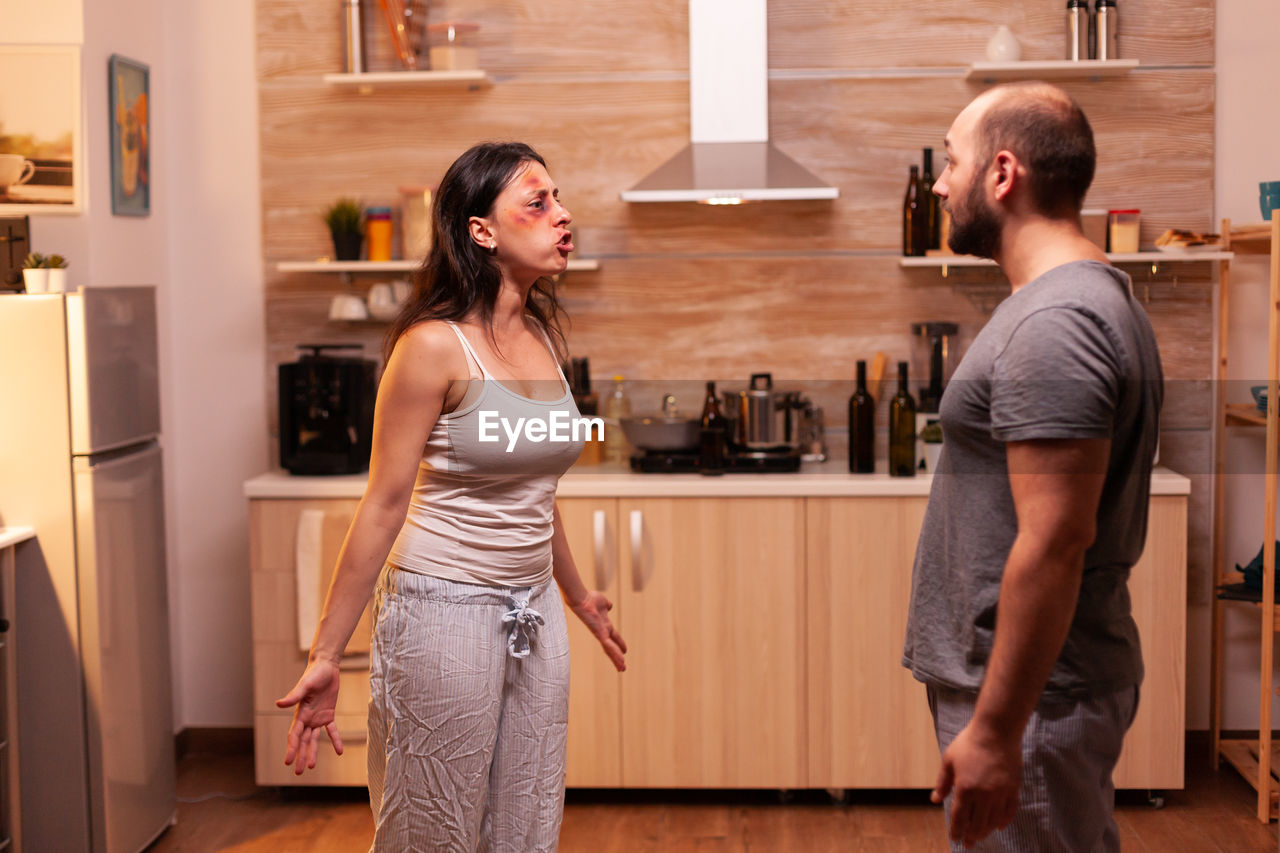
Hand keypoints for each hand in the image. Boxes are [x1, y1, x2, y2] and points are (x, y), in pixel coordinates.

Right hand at [275, 659, 343, 775]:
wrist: (326, 666)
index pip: (294, 735)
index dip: (291, 748)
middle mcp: (307, 718)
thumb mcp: (305, 685)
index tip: (288, 762)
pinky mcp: (329, 714)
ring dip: (312, 752)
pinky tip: (339, 751)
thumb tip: (278, 704)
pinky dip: (335, 740)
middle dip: (300, 756)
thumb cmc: (314, 674)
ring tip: (311, 766)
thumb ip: (293, 696)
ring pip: (314, 739)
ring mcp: (317, 717)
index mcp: (300, 714)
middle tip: (298, 772)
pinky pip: (332, 730)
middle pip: (303, 741)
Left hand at [568, 590, 626, 670]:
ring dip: (616, 659)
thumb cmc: (590, 599)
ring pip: (609, 650)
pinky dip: (614, 653)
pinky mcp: (599, 634)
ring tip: (622, 668)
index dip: (619, 644)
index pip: (613, 638)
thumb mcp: (603, 602)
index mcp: (604, 625)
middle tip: (622, 668)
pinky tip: (620, 659)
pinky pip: (608, 645)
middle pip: (611, 647)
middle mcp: (602, 631)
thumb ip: (607, 606)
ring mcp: (600, 633)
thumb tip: (610, 606)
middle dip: (616, 657)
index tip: (625, 652)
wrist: (582, 599)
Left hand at [931, 720, 1021, 847]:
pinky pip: (1009, 811)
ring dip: (986, 831)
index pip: (960, 818)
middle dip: (971, 836)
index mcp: (965, 788)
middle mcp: (983, 795)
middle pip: (977, 824)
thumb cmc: (969, 743)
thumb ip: (943, 782)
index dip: (957, 831)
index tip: (955, 839)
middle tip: (968, 843)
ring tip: (980, 836)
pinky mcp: (1013, 789)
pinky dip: (1004, 821)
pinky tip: (999, 826)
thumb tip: (935, 800)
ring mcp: (1000, 793)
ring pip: (993, 821)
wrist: (996, 731)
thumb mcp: (949, 760)